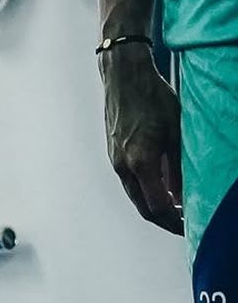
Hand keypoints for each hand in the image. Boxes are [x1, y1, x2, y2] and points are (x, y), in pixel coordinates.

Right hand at [101, 44, 182, 233]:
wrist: (124, 76)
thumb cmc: (152, 98)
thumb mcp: (176, 133)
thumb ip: (178, 169)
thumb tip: (183, 196)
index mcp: (139, 162)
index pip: (157, 207)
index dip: (174, 221)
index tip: (189, 226)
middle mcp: (122, 166)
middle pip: (143, 207)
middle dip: (164, 220)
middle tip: (183, 224)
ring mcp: (115, 160)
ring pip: (135, 195)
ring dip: (154, 206)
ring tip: (176, 208)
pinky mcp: (113, 153)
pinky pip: (129, 181)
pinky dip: (145, 191)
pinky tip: (161, 186)